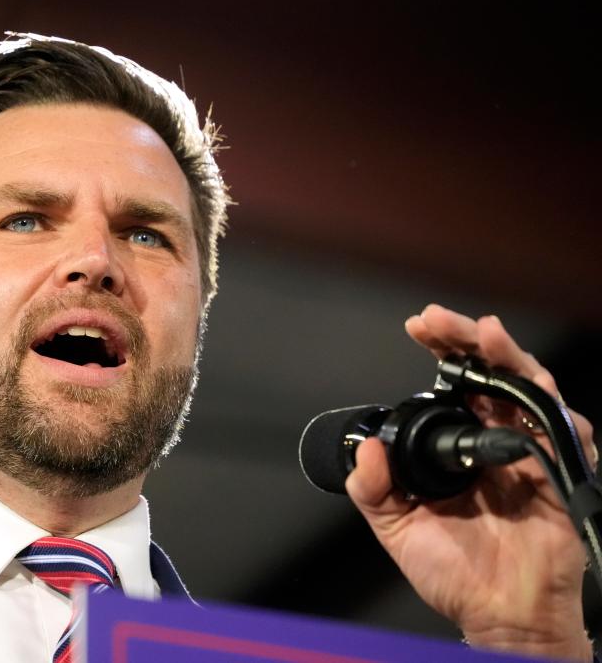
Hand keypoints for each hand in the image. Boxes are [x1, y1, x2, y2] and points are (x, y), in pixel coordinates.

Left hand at [345, 304, 595, 660]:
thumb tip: (364, 449)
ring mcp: (532, 452)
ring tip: (485, 333)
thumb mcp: (396, 526)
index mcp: (459, 443)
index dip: (441, 349)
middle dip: (467, 337)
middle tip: (437, 319)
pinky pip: (569, 434)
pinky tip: (533, 392)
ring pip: (530, 388)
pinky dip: (555, 412)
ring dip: (509, 357)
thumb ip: (372, 489)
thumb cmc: (453, 570)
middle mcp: (497, 438)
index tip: (417, 326)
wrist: (497, 614)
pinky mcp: (563, 474)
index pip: (454, 382)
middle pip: (491, 371)